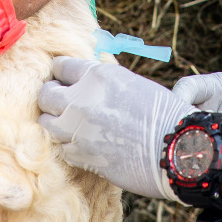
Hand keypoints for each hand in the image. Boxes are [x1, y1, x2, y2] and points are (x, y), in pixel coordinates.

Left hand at [37, 57, 191, 201]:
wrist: (176, 149)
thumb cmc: (162, 114)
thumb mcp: (131, 83)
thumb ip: (102, 81)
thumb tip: (84, 81)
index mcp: (97, 75)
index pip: (60, 67)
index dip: (62, 74)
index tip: (64, 80)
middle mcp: (82, 99)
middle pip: (45, 94)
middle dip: (52, 97)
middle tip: (61, 102)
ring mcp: (78, 129)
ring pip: (47, 122)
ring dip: (56, 122)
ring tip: (69, 124)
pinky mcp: (81, 155)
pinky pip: (61, 147)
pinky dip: (69, 145)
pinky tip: (84, 143)